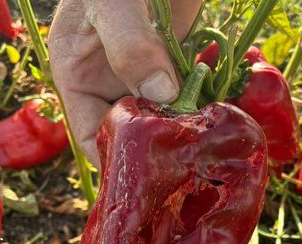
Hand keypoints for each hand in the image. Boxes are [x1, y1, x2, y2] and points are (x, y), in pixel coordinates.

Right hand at [48, 0, 201, 165]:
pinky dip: (204, 105)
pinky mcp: (175, 62)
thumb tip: (161, 93)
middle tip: (190, 162)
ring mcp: (145, 72)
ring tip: (210, 144)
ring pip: (164, 116)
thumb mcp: (112, 4)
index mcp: (77, 74)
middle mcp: (109, 80)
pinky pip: (189, 95)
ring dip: (186, 129)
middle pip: (132, 131)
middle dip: (158, 147)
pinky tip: (224, 117)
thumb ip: (131, 46)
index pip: (91, 133)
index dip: (116, 154)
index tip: (151, 169)